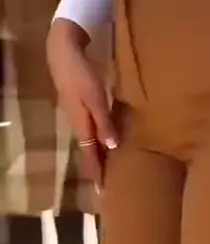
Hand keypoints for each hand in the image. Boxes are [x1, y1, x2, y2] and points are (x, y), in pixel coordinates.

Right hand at [47, 18, 117, 188]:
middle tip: (106, 185)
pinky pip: (91, 128)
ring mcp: (78, 114)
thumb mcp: (95, 99)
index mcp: (81, 125)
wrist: (64, 52)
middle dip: (98, 167)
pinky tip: (106, 139)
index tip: (102, 191)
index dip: (97, 172)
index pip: (90, 155)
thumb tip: (112, 146)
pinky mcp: (81, 104)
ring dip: (99, 154)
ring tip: (108, 166)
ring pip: (90, 140)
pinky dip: (99, 138)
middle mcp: (78, 123)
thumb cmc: (82, 75)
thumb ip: (104, 122)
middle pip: (89, 151)